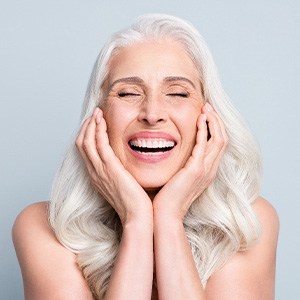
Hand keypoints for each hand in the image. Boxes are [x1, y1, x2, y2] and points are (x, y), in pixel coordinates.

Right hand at [76, 108, 151, 225]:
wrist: (137, 217)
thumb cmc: (134, 203)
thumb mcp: (122, 185)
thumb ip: (119, 173)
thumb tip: (124, 164)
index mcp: (97, 176)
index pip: (86, 151)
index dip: (88, 135)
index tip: (95, 123)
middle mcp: (95, 172)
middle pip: (82, 144)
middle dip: (87, 126)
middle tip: (95, 114)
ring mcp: (100, 171)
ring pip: (87, 142)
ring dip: (91, 125)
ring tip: (97, 112)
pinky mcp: (110, 169)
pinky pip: (99, 145)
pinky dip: (98, 131)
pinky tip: (102, 121)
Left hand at [153, 103, 227, 220]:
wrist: (165, 214)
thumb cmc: (168, 197)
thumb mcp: (179, 178)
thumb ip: (183, 165)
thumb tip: (177, 153)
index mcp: (207, 171)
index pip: (218, 145)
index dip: (215, 128)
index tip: (206, 115)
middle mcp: (210, 170)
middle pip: (222, 139)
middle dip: (217, 121)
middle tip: (208, 107)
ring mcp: (205, 170)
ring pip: (218, 140)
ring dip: (213, 122)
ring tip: (206, 109)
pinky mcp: (196, 170)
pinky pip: (204, 145)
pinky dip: (204, 130)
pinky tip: (199, 119)